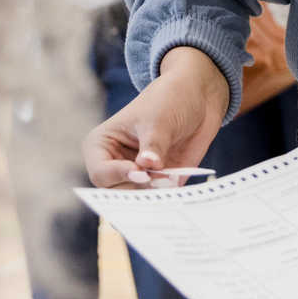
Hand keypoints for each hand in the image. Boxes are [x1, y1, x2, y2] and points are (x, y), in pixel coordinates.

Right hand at [83, 47, 229, 188]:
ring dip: (155, 197)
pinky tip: (178, 191)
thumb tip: (149, 166)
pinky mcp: (160, 183)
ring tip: (171, 181)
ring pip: (139, 201)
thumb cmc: (169, 100)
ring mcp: (139, 176)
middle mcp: (116, 165)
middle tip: (160, 181)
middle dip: (137, 190)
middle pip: (117, 194)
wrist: (197, 97)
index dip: (117, 175)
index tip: (141, 171)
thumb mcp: (159, 119)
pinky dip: (169, 199)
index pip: (100, 172)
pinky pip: (160, 200)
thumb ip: (153, 145)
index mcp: (102, 146)